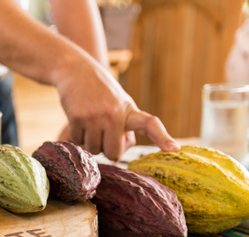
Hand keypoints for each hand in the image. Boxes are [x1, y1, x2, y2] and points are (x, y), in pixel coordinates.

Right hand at [56, 61, 178, 160]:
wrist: (76, 69)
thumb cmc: (100, 90)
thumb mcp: (119, 103)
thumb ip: (126, 125)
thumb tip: (124, 146)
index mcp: (129, 110)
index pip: (150, 124)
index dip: (162, 137)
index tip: (174, 149)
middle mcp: (114, 114)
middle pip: (114, 153)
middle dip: (106, 149)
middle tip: (102, 133)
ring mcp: (95, 116)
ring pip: (94, 149)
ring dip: (89, 142)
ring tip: (89, 124)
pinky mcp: (77, 117)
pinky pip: (78, 141)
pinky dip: (76, 136)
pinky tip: (78, 121)